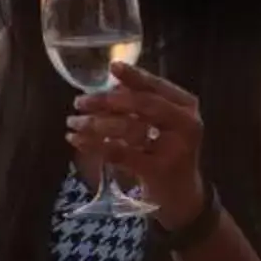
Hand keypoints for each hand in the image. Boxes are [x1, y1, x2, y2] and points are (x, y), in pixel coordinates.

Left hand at [70, 63, 208, 225]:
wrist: (179, 194)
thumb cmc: (164, 151)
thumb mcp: (158, 122)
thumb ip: (138, 101)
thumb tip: (106, 87)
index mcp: (185, 106)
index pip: (158, 86)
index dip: (135, 76)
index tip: (112, 66)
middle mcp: (186, 124)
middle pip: (143, 104)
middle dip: (107, 100)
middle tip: (79, 101)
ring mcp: (176, 149)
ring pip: (130, 128)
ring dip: (95, 123)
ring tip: (73, 122)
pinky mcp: (159, 171)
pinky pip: (120, 153)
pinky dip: (94, 144)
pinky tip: (76, 139)